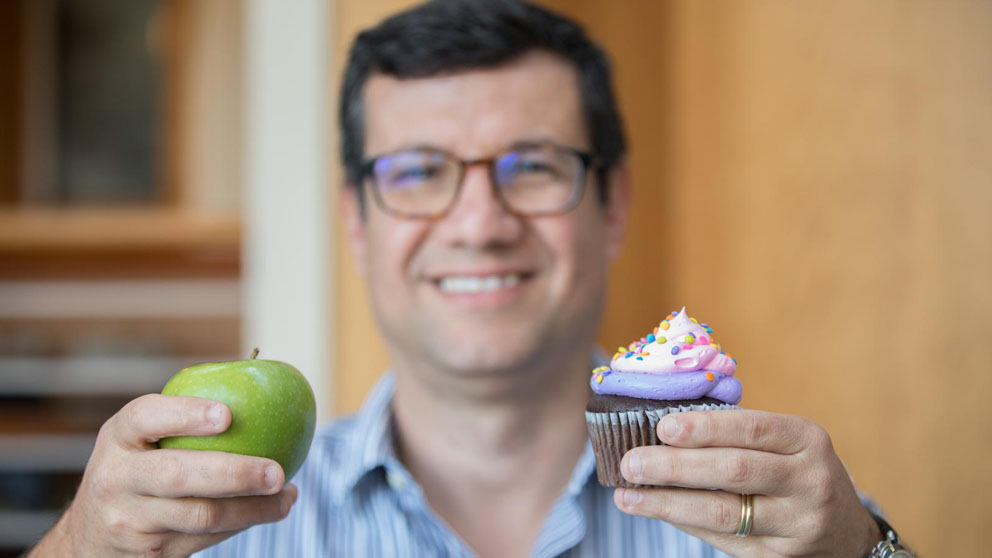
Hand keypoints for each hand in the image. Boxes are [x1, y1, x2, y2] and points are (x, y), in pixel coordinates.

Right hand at [29, 394, 296, 557]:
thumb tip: (264, 388)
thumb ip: (185, 416)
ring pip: (200, 516)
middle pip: (177, 476)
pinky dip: (244, 522)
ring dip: (253, 507)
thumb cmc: (140, 465)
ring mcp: (130, 520)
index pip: (146, 418)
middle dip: (234, 474)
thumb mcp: (142, 436)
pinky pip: (205, 538)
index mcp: (119, 437)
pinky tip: (273, 509)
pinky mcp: (150, 553)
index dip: (185, 414)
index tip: (227, 415)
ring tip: (286, 493)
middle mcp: (116, 478)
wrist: (93, 534)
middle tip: (277, 470)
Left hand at [613, 410, 880, 557]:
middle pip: (733, 471)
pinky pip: (722, 540)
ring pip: (723, 513)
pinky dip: (683, 523)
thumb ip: (736, 433)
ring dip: (667, 503)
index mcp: (808, 440)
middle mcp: (809, 482)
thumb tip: (661, 429)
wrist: (844, 532)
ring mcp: (797, 525)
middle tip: (631, 462)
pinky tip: (654, 510)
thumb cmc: (795, 472)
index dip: (705, 428)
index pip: (752, 428)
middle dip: (675, 466)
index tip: (662, 428)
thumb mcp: (786, 443)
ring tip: (628, 494)